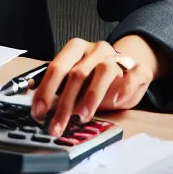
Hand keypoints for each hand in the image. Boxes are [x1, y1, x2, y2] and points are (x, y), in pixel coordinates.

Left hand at [30, 36, 159, 136]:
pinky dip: (125, 87)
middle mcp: (95, 49)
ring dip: (91, 97)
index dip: (46, 91)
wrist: (130, 68)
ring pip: (104, 72)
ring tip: (82, 117)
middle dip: (64, 103)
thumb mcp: (75, 79)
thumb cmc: (96, 77)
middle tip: (57, 124)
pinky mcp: (139, 68)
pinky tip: (116, 100)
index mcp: (76, 48)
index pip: (56, 67)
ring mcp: (118, 57)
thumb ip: (57, 86)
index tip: (39, 112)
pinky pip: (134, 75)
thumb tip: (34, 97)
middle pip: (77, 73)